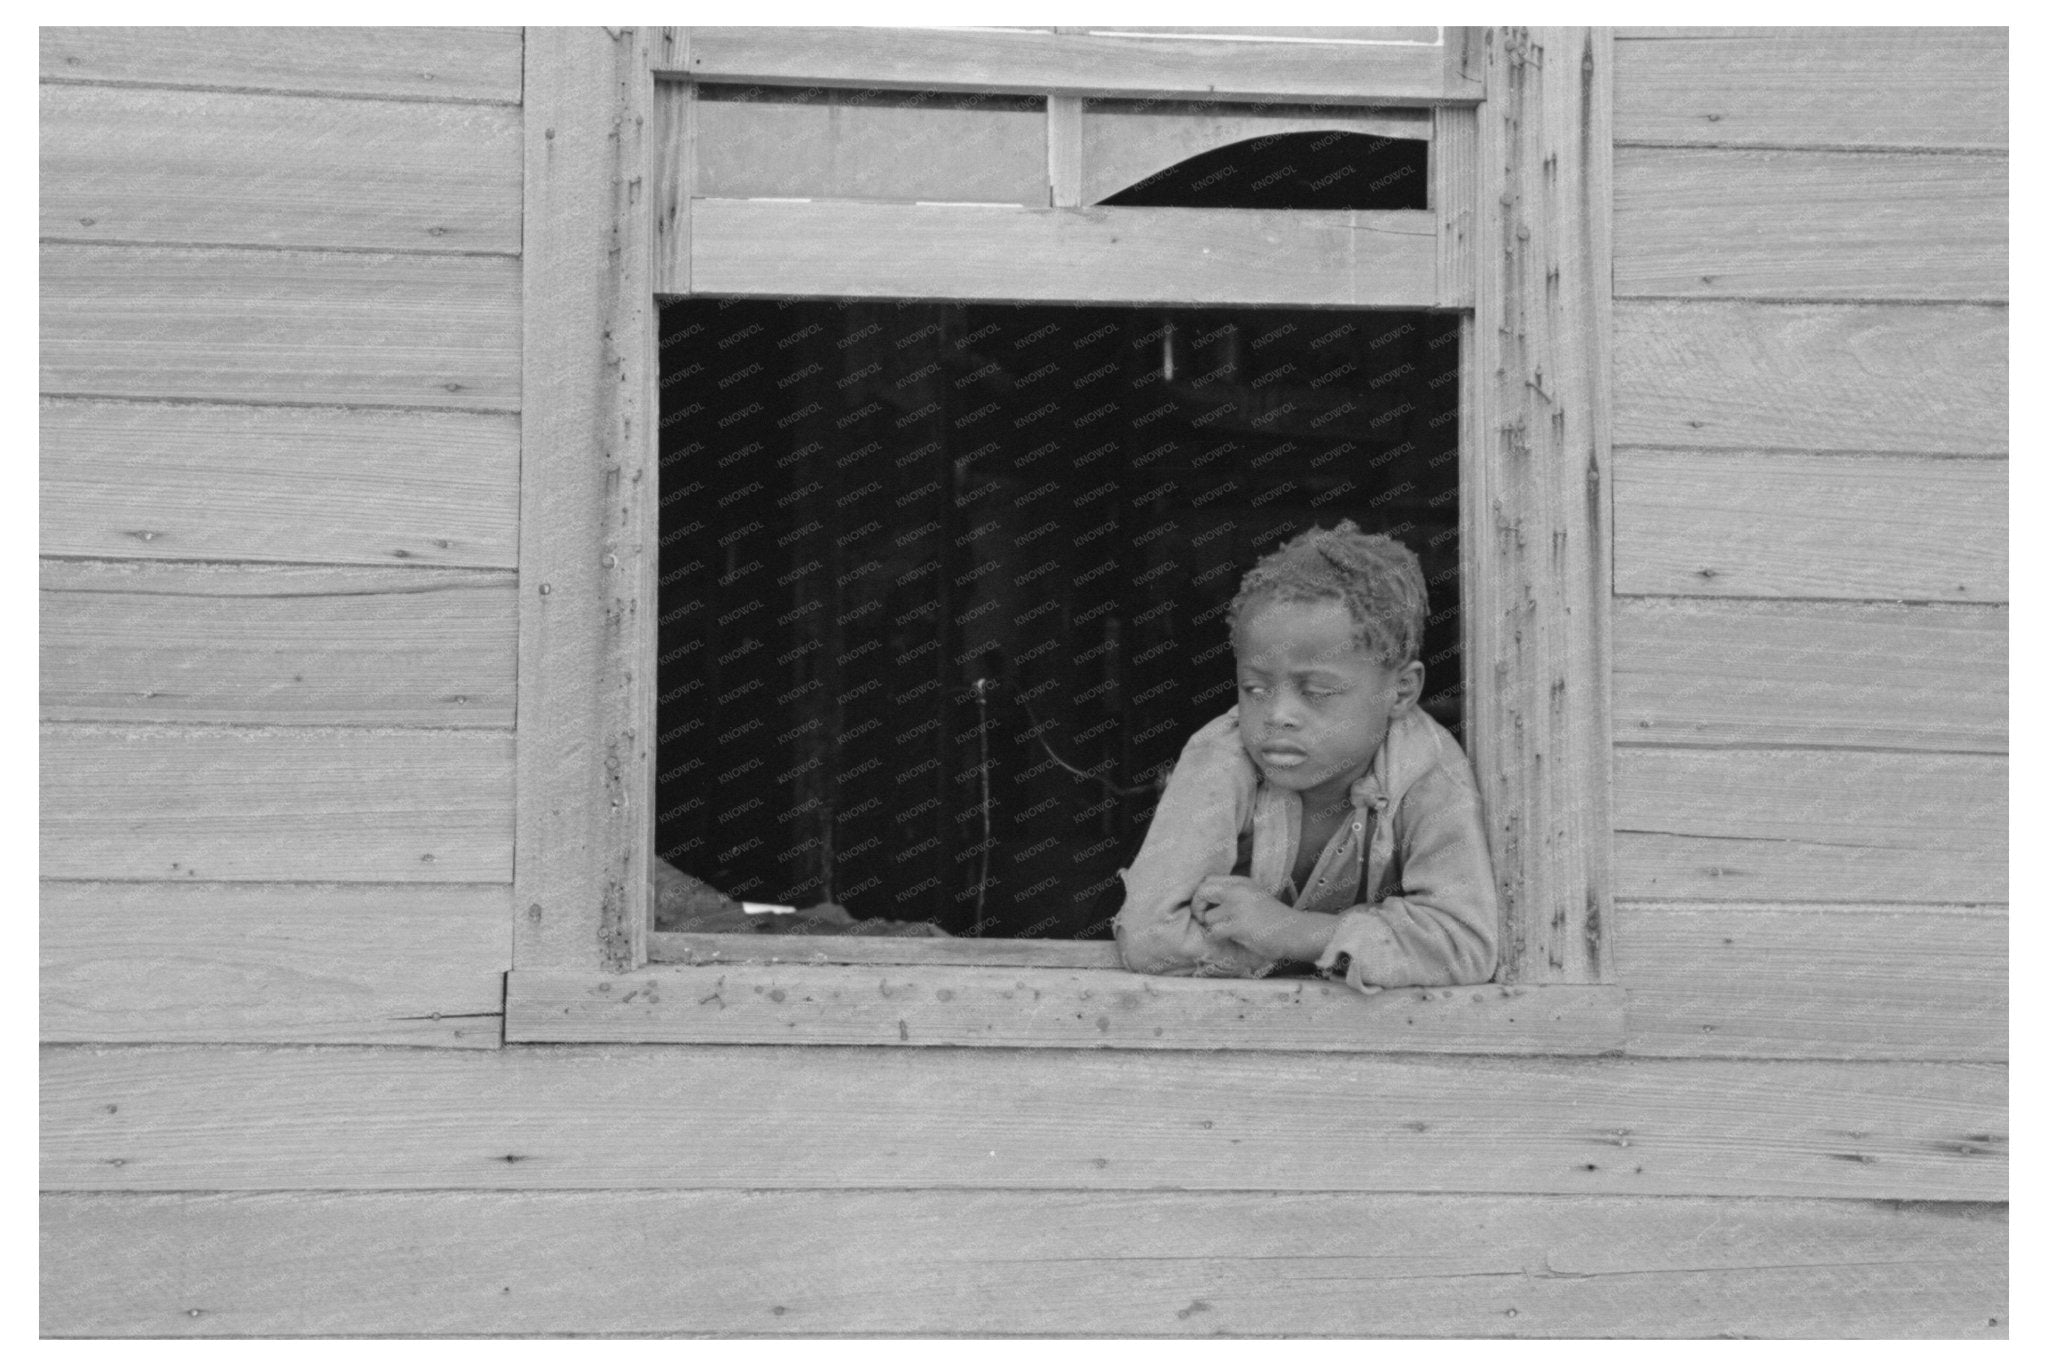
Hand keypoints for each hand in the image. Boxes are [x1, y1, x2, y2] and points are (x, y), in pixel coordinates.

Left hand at [1191, 875, 1314, 961]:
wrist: (1297, 931)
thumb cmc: (1274, 919)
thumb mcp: (1254, 897)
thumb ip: (1233, 895)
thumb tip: (1204, 901)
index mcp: (1242, 882)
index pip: (1209, 880)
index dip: (1202, 894)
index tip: (1206, 907)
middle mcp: (1239, 890)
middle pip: (1202, 891)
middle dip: (1197, 906)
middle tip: (1203, 919)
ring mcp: (1239, 907)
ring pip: (1208, 917)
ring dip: (1212, 928)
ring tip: (1227, 932)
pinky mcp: (1239, 925)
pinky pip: (1214, 931)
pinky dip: (1217, 938)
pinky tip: (1230, 939)